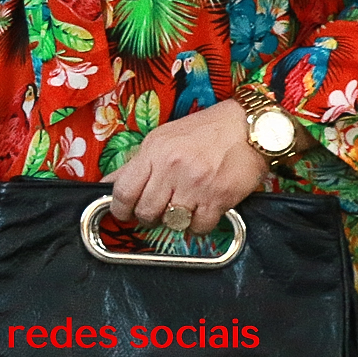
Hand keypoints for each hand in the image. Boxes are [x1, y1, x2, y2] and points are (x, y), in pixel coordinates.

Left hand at [104, 97, 264, 233]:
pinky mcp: (219, 198)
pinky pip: (198, 227)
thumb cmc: (204, 132)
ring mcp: (196, 185)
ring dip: (173, 221)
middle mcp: (172, 168)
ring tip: (180, 208)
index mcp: (154, 152)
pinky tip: (200, 212)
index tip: (123, 212)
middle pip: (146, 211)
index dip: (119, 208)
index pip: (123, 190)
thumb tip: (109, 183)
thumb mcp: (162, 139)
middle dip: (147, 217)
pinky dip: (197, 225)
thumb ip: (136, 163)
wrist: (248, 128)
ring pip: (171, 222)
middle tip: (155, 211)